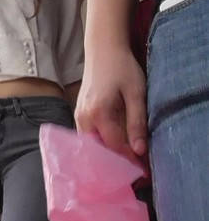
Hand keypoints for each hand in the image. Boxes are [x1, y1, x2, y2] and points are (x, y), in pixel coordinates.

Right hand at [75, 47, 147, 161]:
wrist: (103, 50)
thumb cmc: (122, 68)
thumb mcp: (136, 93)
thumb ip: (137, 122)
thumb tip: (140, 150)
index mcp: (98, 114)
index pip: (114, 147)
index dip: (129, 160)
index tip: (143, 170)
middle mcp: (84, 119)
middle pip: (99, 151)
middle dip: (115, 163)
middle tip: (133, 170)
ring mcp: (79, 117)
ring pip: (92, 147)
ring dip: (106, 156)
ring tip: (123, 163)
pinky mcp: (79, 115)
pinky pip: (89, 138)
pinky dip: (100, 146)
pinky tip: (112, 149)